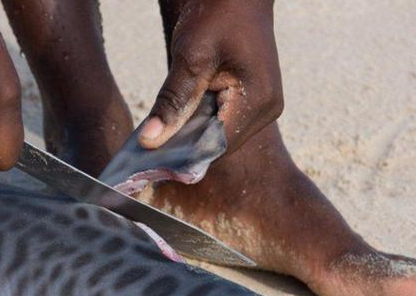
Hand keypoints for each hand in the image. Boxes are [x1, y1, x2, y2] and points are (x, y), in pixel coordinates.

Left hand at [139, 0, 282, 151]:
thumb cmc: (217, 13)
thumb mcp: (190, 57)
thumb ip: (172, 101)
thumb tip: (149, 140)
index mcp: (258, 100)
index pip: (216, 145)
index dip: (183, 156)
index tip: (149, 161)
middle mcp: (266, 109)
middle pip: (218, 145)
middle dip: (184, 146)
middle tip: (148, 145)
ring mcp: (262, 106)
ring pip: (218, 136)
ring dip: (190, 135)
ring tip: (160, 131)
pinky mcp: (252, 100)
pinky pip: (222, 122)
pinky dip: (198, 122)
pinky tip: (177, 117)